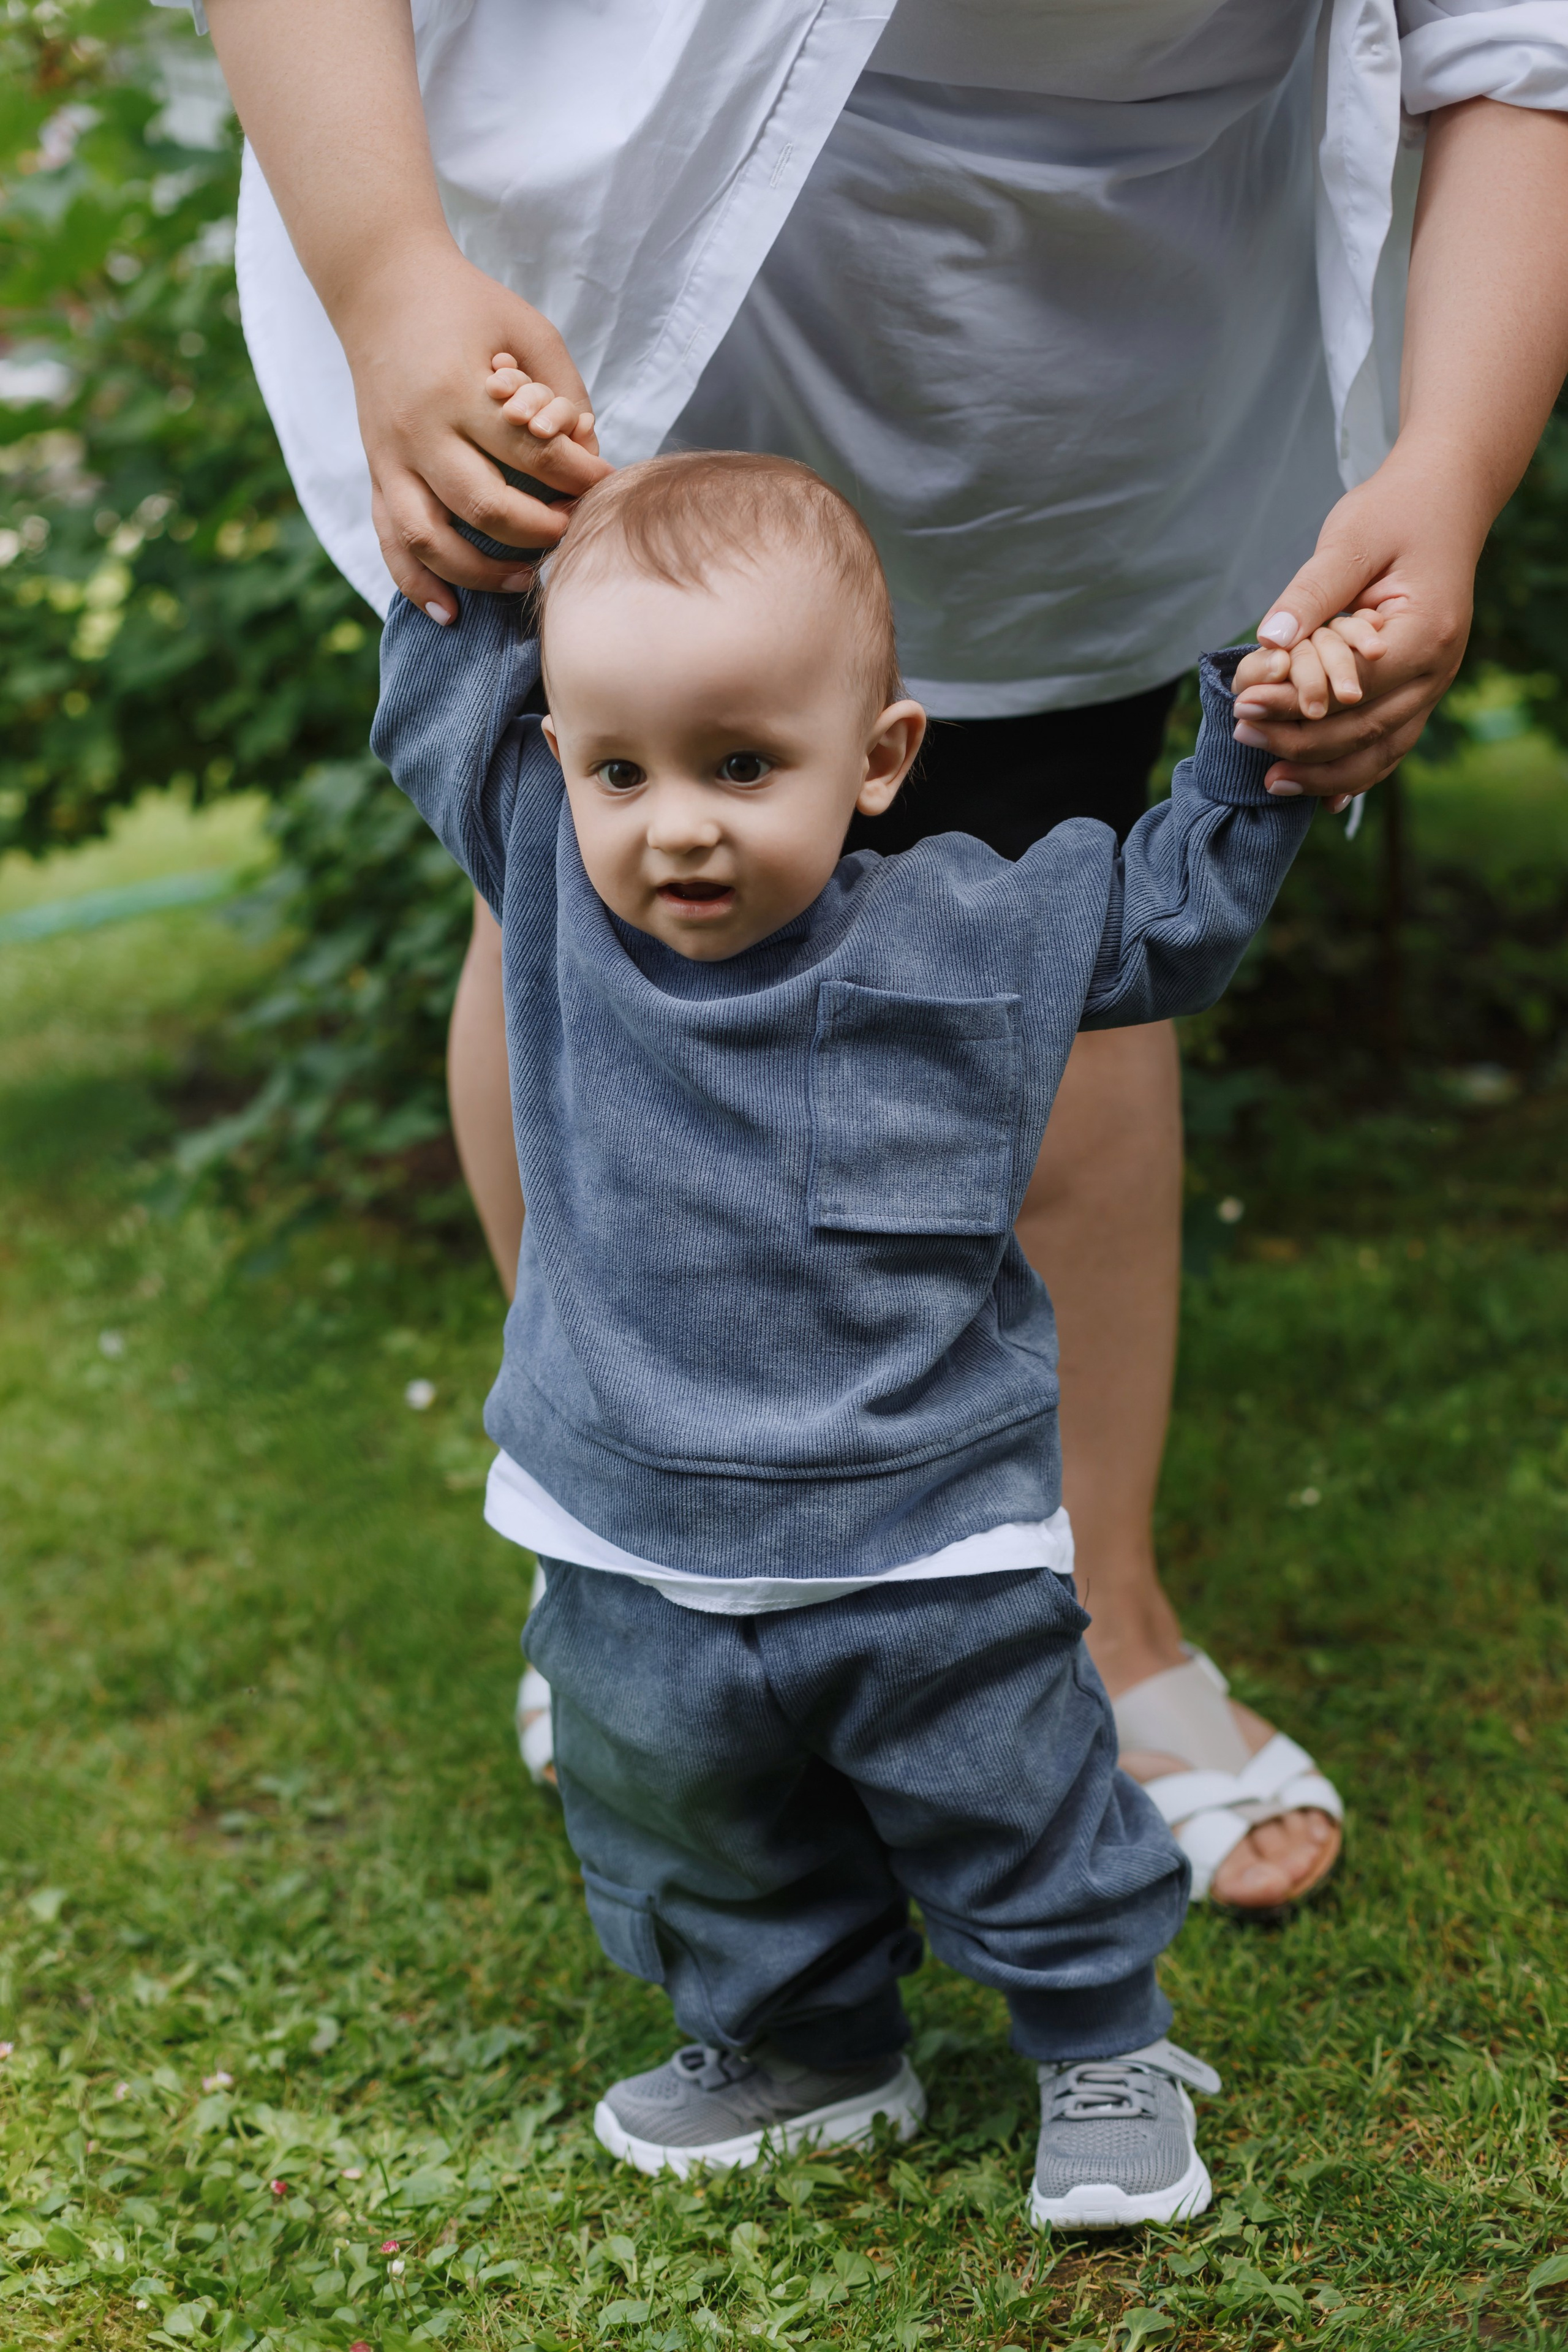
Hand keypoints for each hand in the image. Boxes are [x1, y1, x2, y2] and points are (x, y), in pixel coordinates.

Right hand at [339, 243, 612, 618]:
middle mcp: (419, 429)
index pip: (530, 453)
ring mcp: (390, 456)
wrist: (381, 285)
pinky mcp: (375, 472)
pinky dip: (417, 584)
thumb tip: (590, 463)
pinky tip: (451, 614)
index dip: (578, 478)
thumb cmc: (469, 307)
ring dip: (482, 572)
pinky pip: (390, 541)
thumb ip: (563, 392)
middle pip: (485, 506)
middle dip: (540, 531)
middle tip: (574, 532)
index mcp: (459, 388)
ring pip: (430, 539)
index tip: (609, 487)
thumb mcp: (528, 330)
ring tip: (526, 579)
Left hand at [1230, 442, 1479, 804]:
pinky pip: (1389, 744)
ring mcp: (1434, 685)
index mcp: (1426, 632)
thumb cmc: (1395, 512)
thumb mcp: (1349, 540)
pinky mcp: (1420, 689)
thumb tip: (1270, 639)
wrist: (1446, 500)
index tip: (1242, 701)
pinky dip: (1352, 773)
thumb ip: (1312, 592)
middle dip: (1300, 741)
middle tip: (1241, 733)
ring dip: (1323, 771)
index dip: (1294, 702)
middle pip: (1366, 729)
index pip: (1354, 687)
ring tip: (1269, 779)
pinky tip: (1313, 793)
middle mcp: (1439, 669)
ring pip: (1381, 751)